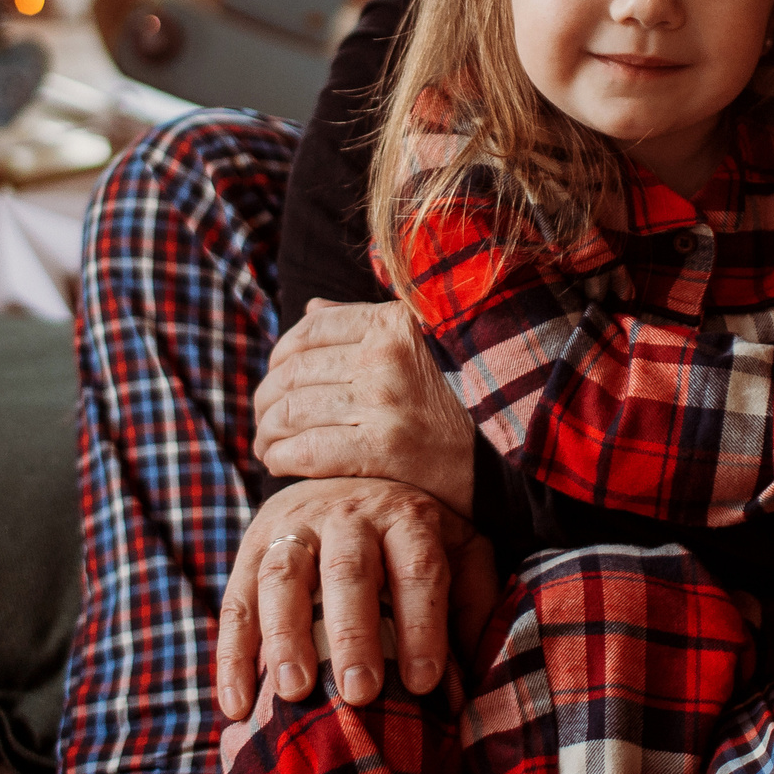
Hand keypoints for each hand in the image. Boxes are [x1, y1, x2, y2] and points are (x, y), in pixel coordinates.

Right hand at [215, 477, 498, 721]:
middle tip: (359, 693)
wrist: (349, 472)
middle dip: (353, 632)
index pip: (419, 568)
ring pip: (283, 576)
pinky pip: (237, 599)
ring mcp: (295, 526)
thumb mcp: (459, 547)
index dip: (424, 625)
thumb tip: (482, 665)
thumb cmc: (413, 534)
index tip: (424, 684)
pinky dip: (232, 653)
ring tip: (293, 692)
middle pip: (349, 570)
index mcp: (408, 515)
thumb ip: (475, 597)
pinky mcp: (254, 545)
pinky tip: (237, 704)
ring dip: (285, 636)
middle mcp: (350, 514)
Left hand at [254, 298, 475, 516]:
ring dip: (266, 431)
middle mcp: (386, 357)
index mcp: (393, 323)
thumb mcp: (420, 345)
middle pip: (294, 371)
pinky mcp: (385, 448)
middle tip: (262, 419)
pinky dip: (282, 457)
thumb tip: (309, 309)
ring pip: (293, 410)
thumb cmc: (457, 401)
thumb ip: (364, 324)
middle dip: (266, 398)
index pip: (311, 329)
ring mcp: (384, 402)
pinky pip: (309, 449)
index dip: (281, 355)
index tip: (275, 378)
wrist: (511, 454)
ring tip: (265, 444)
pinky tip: (276, 464)